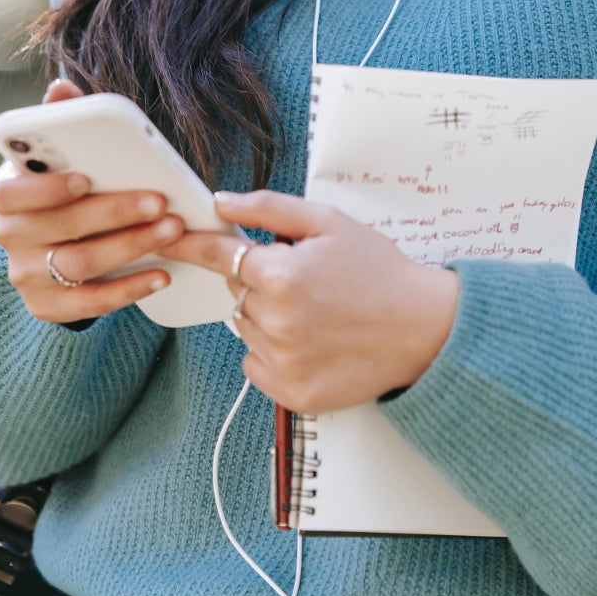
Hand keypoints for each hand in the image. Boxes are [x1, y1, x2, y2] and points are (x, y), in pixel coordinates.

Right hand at [0, 78, 187, 323]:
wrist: (55, 247)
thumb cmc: (66, 191)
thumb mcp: (60, 158)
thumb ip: (61, 123)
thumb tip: (61, 88)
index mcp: (7, 194)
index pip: (10, 193)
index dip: (46, 187)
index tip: (86, 177)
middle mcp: (9, 237)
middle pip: (60, 228)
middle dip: (114, 213)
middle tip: (160, 202)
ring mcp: (25, 275)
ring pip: (79, 265)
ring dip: (131, 246)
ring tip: (171, 231)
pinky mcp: (46, 307)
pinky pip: (88, 304)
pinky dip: (128, 290)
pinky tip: (161, 274)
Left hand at [156, 189, 461, 413]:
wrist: (425, 329)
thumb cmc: (381, 272)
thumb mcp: (330, 223)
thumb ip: (270, 208)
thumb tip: (221, 202)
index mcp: (282, 274)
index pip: (218, 255)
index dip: (191, 244)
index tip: (171, 240)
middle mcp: (276, 321)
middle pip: (237, 292)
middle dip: (259, 281)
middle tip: (305, 279)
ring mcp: (284, 362)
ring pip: (246, 329)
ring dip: (267, 318)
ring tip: (316, 313)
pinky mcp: (293, 393)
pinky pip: (257, 366)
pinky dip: (274, 354)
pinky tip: (312, 342)